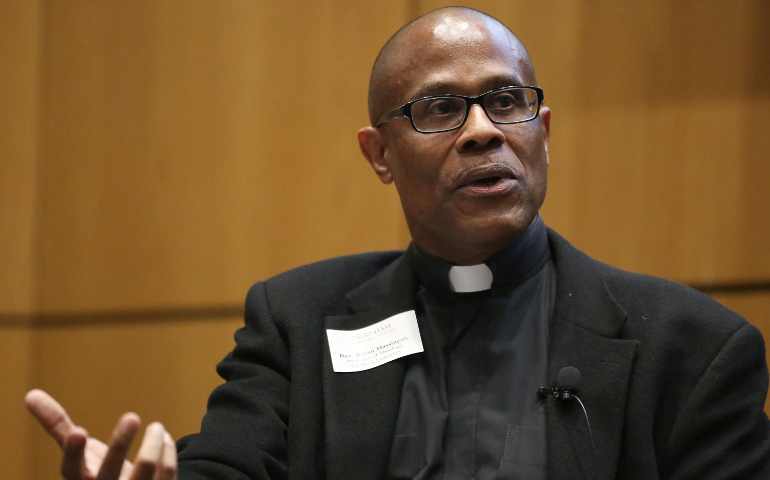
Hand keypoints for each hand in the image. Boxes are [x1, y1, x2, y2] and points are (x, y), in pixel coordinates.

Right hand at [24, 389, 176, 479]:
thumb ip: (57, 425)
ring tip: (156, 427)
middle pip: (111, 469)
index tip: (78, 431)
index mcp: (81, 479)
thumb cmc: (97, 472)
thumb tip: (31, 394)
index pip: (72, 468)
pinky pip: (167, 472)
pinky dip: (167, 450)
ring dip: (153, 443)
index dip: (74, 451)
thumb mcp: (78, 452)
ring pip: (145, 469)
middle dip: (121, 443)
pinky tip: (164, 439)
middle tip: (132, 416)